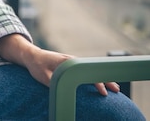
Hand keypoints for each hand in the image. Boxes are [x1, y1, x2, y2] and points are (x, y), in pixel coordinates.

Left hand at [0, 36, 119, 95]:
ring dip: (102, 77)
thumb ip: (55, 85)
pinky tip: (99, 82)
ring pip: (91, 70)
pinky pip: (86, 70)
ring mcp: (73, 62)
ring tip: (113, 87)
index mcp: (69, 63)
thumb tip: (64, 92)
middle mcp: (73, 61)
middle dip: (106, 79)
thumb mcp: (44, 77)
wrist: (32, 56)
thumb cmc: (38, 66)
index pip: (87, 73)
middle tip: (117, 90)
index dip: (97, 83)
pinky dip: (95, 75)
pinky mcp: (71, 65)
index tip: (104, 93)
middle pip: (93, 70)